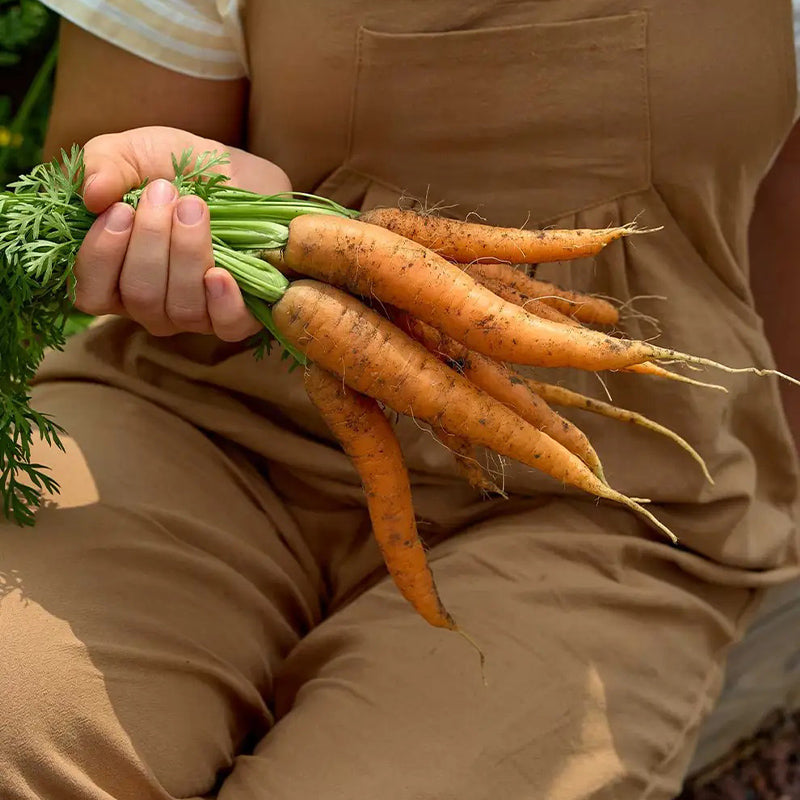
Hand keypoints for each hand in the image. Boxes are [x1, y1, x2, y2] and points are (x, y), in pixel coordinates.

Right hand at [74, 125, 290, 339]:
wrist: (240, 171)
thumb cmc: (178, 168)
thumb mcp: (133, 152)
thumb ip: (104, 165)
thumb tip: (91, 195)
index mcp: (115, 276)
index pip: (91, 294)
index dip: (102, 257)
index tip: (120, 210)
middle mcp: (152, 304)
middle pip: (141, 297)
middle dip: (151, 242)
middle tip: (165, 192)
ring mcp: (195, 314)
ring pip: (182, 309)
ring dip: (187, 254)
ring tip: (195, 207)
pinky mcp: (237, 314)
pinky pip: (227, 327)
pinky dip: (223, 303)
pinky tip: (220, 273)